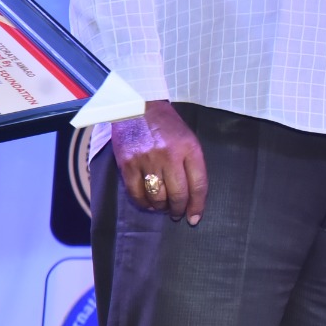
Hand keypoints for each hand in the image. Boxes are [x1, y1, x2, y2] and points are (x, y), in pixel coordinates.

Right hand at [110, 99, 207, 224]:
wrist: (138, 107)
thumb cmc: (167, 125)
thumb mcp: (188, 139)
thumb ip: (192, 164)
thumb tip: (192, 196)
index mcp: (189, 148)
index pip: (198, 183)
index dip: (198, 205)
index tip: (195, 217)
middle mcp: (169, 155)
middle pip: (178, 193)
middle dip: (180, 209)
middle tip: (178, 214)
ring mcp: (147, 160)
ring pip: (157, 196)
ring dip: (162, 208)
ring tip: (164, 208)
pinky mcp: (127, 164)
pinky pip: (136, 193)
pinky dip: (143, 203)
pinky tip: (148, 204)